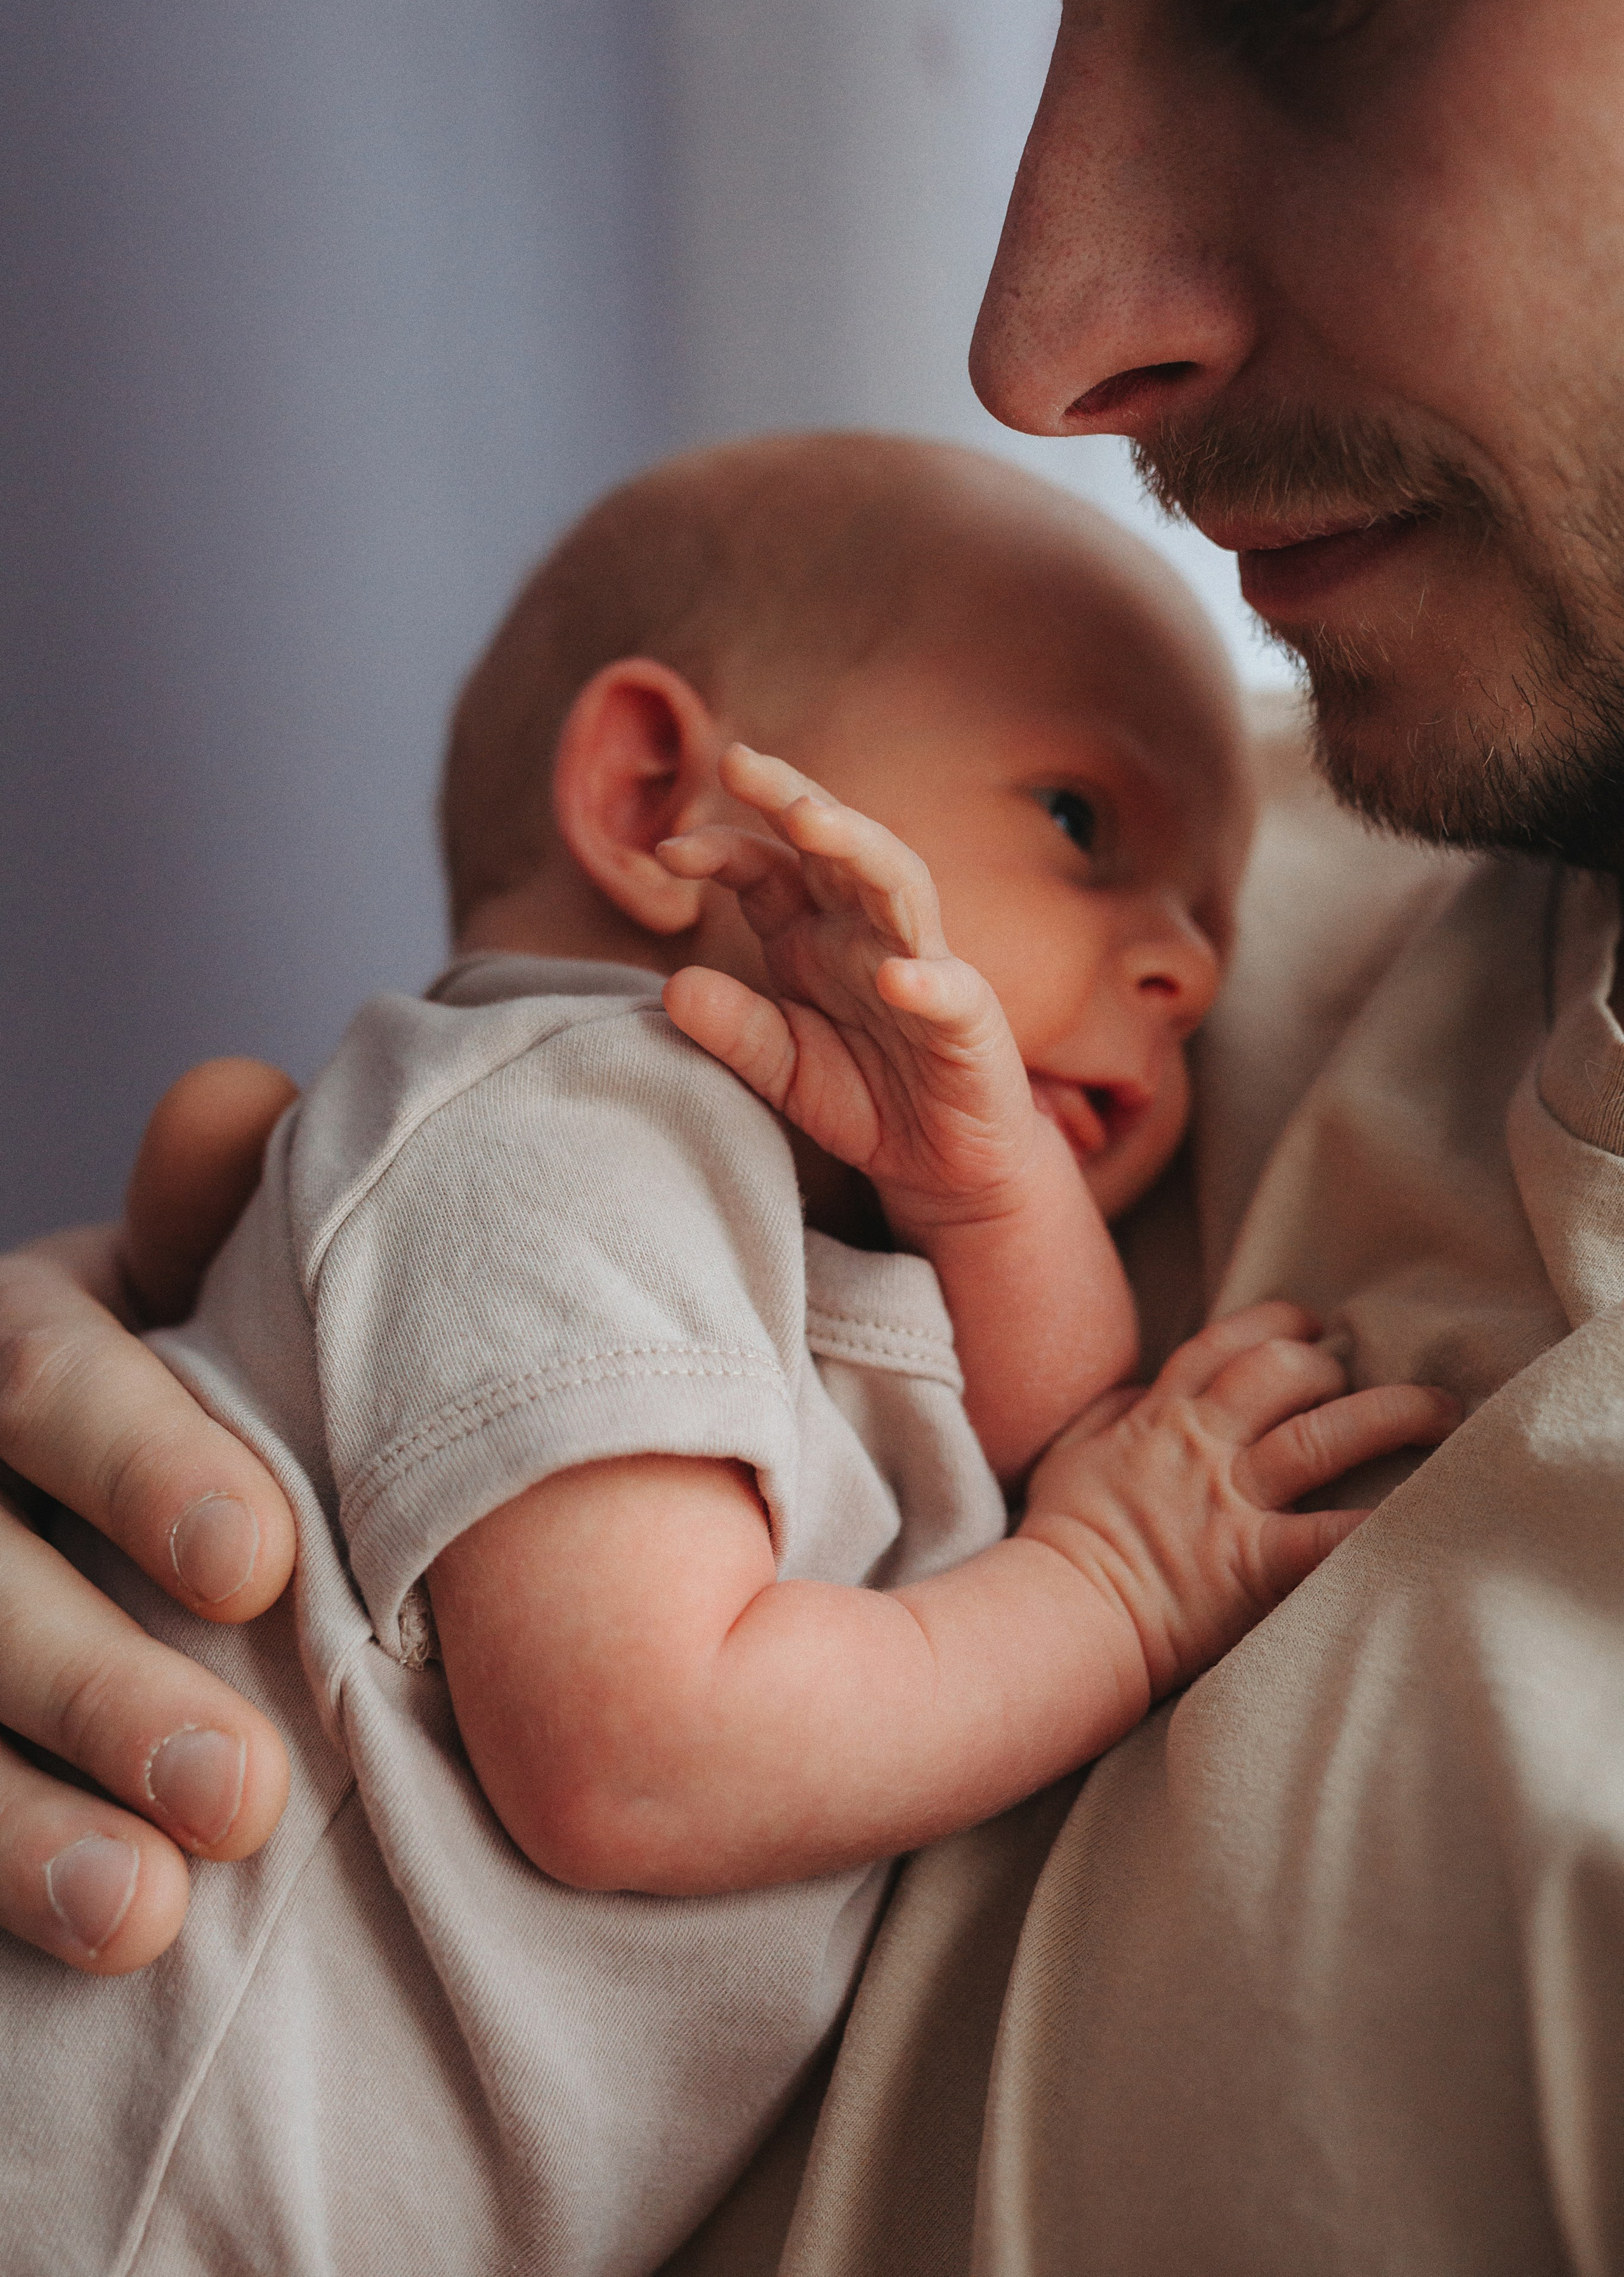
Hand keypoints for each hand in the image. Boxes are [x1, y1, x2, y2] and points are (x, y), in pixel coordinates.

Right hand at [0, 1060, 297, 1971]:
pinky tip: (75, 1947)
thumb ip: (213, 1221)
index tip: (261, 1562)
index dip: (142, 1462)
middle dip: (93, 1683)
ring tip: (146, 1917)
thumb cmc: (182, 1400)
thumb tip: (236, 1095)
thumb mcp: (185, 1298)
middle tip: (240, 1791)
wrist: (109, 1523)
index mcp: (14, 1341)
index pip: (42, 1380)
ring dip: (13, 1825)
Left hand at [659, 744, 1045, 1233]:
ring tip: (810, 819)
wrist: (943, 1163)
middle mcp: (867, 934)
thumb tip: (673, 988)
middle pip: (836, 846)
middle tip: (740, 762)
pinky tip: (898, 976)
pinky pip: (951, 992)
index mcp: (814, 937)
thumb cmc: (867, 1099)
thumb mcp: (782, 1069)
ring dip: (858, 846)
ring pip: (899, 885)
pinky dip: (927, 980)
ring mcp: (924, 966)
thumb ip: (734, 1030)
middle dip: (791, 796)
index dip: (720, 849)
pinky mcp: (970, 1021)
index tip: (667, 849)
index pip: (766, 869)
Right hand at [1020, 1301, 1462, 1701]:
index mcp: (1160, 1417)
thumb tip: (1142, 1388)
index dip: (1274, 1322)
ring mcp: (1230, 1503)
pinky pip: (1327, 1539)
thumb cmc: (1061, 1540)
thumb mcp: (1068, 1454)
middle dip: (1331, 1363)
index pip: (1224, 1346)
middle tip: (1365, 1372)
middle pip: (1282, 1374)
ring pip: (1321, 1437)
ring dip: (1388, 1415)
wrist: (1059, 1615)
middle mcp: (1202, 1447)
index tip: (1310, 1320)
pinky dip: (1377, 1527)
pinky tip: (1429, 1514)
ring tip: (1440, 1410)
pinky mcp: (1251, 1563)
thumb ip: (1108, 1412)